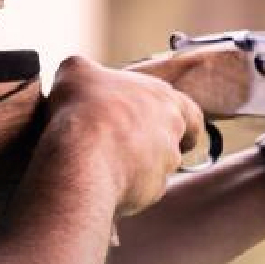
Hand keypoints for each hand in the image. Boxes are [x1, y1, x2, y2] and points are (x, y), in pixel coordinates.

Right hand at [44, 56, 204, 216]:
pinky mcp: (151, 193)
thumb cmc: (85, 109)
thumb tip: (78, 73)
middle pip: (173, 140)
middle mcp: (171, 132)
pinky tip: (99, 183)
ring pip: (157, 167)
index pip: (189, 111)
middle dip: (153, 144)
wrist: (84, 158)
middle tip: (126, 145)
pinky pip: (140, 192)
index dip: (178, 118)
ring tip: (102, 165)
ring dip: (136, 167)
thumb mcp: (76, 71)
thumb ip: (84, 70)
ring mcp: (164, 165)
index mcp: (164, 98)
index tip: (166, 126)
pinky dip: (124, 188)